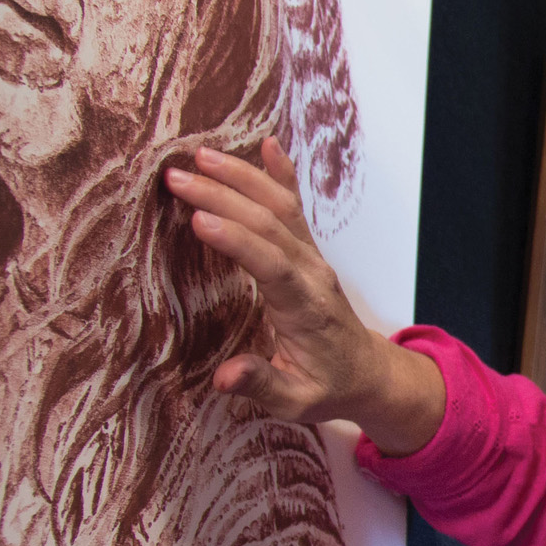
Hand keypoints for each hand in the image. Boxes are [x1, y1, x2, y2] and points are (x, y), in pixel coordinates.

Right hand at [165, 139, 442, 454]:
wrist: (368, 374)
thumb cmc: (328, 387)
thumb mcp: (296, 401)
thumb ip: (262, 384)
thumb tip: (226, 377)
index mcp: (306, 309)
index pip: (271, 266)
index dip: (238, 242)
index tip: (199, 220)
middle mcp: (311, 274)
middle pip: (269, 225)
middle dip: (223, 198)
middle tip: (177, 179)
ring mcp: (312, 258)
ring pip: (280, 208)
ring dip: (241, 178)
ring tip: (200, 156)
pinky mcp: (308, 251)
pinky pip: (295, 207)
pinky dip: (282, 174)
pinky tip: (268, 144)